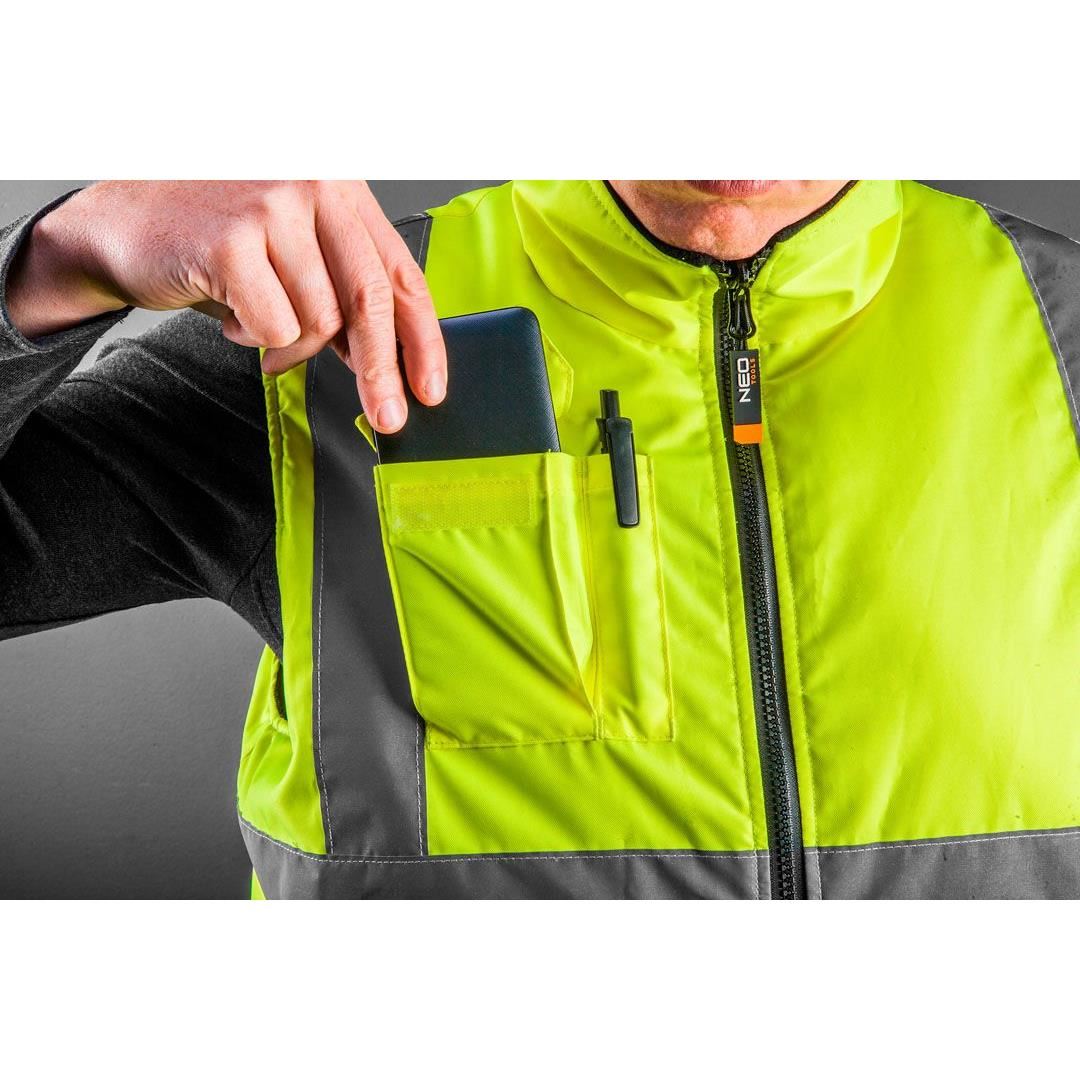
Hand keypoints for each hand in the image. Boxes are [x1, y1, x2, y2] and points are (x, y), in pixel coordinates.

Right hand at [5, 181, 445, 431]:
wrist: (125, 226)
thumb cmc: (216, 244)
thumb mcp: (296, 256)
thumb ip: (342, 295)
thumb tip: (389, 363)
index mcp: (341, 187)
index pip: (401, 272)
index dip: (422, 338)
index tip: (430, 388)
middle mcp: (314, 184)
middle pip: (371, 298)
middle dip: (382, 370)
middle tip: (387, 417)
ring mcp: (272, 206)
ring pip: (320, 320)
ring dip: (292, 346)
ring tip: (257, 324)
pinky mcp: (233, 239)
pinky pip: (275, 327)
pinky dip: (256, 339)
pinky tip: (233, 317)